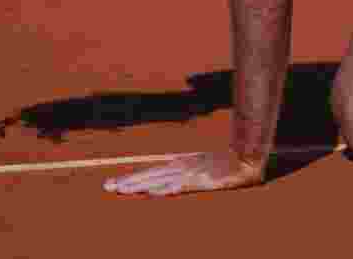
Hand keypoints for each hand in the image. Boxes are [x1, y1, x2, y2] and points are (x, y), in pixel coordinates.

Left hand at [103, 151, 265, 196]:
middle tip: (107, 187)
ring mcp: (190, 173)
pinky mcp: (201, 181)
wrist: (245, 158)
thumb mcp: (201, 165)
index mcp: (180, 163)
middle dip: (128, 181)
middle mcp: (181, 167)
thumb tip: (167, 179)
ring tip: (123, 190)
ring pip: (160, 180)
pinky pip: (182, 185)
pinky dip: (168, 188)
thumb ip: (185, 169)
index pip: (151, 171)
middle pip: (150, 175)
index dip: (132, 177)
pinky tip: (155, 193)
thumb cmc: (225, 163)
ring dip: (141, 185)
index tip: (114, 183)